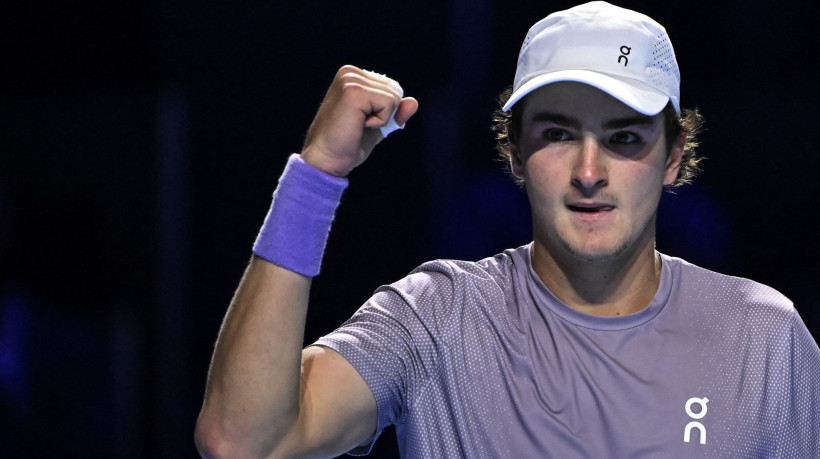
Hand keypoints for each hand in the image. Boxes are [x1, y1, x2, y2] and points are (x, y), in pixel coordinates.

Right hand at [300, 65, 418, 176]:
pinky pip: (389, 104)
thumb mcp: (378, 125)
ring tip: (357, 125)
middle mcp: (350, 72)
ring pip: (394, 97)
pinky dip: (380, 121)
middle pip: (395, 90)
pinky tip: (359, 125)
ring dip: (381, 118)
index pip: (392, 87)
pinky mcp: (353, 91)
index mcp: (353, 76)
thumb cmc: (347, 145)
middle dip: (385, 114)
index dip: (386, 111)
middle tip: (359, 125)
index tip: (361, 122)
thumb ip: (396, 112)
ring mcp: (350, 80)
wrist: (326, 160)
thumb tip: (414, 102)